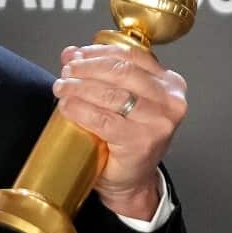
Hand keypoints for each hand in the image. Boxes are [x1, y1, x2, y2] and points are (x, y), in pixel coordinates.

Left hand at [53, 44, 187, 219]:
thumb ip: (98, 72)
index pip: (131, 55)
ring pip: (111, 93)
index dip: (98, 52)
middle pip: (120, 71)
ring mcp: (158, 121)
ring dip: (79, 87)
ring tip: (61, 88)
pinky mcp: (141, 140)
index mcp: (169, 83)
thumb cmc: (126, 137)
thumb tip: (70, 53)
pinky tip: (66, 107)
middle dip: (87, 68)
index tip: (76, 55)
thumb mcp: (117, 98)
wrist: (132, 180)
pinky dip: (80, 110)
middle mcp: (170, 100)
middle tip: (66, 72)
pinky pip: (103, 119)